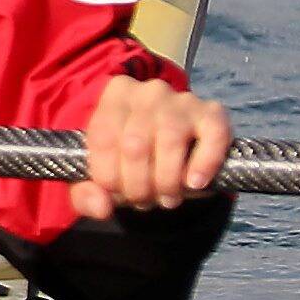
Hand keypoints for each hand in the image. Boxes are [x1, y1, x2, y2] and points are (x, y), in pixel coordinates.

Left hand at [82, 77, 232, 210]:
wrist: (170, 145)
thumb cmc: (128, 160)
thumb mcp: (100, 174)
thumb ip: (86, 194)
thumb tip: (101, 207)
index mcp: (114, 95)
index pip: (102, 139)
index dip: (109, 178)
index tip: (117, 194)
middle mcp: (146, 92)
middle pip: (135, 144)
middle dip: (138, 186)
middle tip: (144, 201)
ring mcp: (181, 99)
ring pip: (170, 142)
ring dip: (168, 182)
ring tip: (167, 198)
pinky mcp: (212, 113)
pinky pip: (212, 136)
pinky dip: (204, 164)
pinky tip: (194, 184)